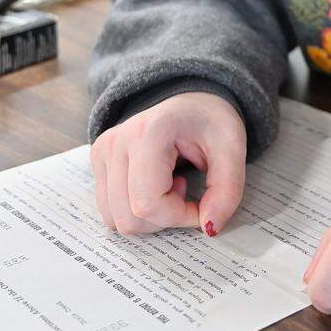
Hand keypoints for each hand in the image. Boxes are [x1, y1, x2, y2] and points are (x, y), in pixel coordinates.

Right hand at [90, 92, 246, 235]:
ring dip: (150, 216)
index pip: (148, 203)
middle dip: (165, 218)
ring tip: (169, 185)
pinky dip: (135, 211)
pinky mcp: (98, 162)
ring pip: (116, 220)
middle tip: (184, 188)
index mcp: (148, 133)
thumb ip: (227, 190)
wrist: (191, 102)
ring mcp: (102, 152)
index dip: (179, 216)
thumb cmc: (210, 121)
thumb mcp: (232, 149)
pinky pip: (110, 211)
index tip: (201, 204)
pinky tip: (154, 186)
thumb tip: (209, 228)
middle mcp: (116, 141)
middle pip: (129, 217)